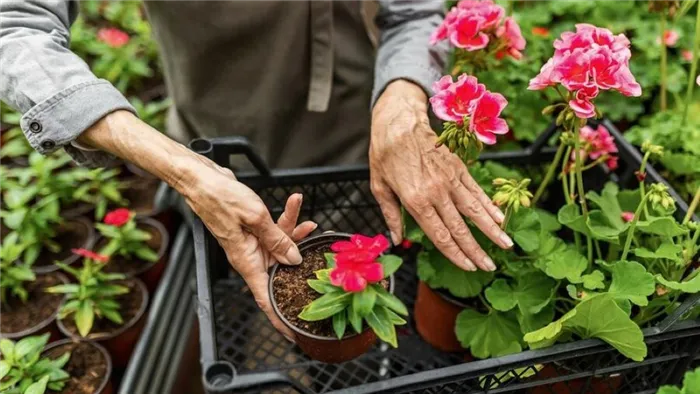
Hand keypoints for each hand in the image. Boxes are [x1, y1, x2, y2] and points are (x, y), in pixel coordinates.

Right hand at [78, 111, 315, 338]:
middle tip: (320, 263)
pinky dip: (286, 218)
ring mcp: (251, 242)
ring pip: (281, 245)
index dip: (279, 317)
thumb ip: (278, 239)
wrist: (202, 178)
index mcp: (246, 261)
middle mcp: (249, 255)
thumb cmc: (220, 197)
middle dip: (300, 265)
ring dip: (296, 233)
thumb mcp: (255, 217)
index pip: (264, 298)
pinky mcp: (253, 228)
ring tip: (310, 223)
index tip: (293, 332)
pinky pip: (275, 229)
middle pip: (280, 269)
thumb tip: (294, 259)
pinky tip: (296, 203)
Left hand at [370, 80, 512, 271]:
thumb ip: (391, 215)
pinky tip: (500, 218)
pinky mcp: (458, 168)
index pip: (440, 235)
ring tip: (507, 245)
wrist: (399, 122)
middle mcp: (436, 193)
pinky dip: (490, 206)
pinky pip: (477, 191)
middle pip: (461, 228)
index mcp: (416, 201)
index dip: (456, 254)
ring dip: (492, 230)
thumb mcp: (379, 187)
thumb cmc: (385, 155)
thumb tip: (397, 239)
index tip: (469, 267)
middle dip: (477, 250)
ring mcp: (450, 180)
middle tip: (491, 267)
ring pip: (475, 211)